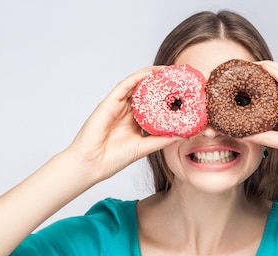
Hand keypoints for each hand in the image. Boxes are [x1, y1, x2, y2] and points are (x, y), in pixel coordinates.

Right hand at [66, 66, 182, 182]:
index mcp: (134, 120)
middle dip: (161, 82)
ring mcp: (118, 105)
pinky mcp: (109, 102)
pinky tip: (151, 73)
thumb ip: (162, 140)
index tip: (183, 92)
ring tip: (168, 70)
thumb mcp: (145, 147)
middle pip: (145, 91)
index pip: (152, 103)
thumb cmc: (114, 158)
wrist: (93, 163)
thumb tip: (183, 135)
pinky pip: (125, 85)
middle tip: (179, 76)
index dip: (166, 96)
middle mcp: (126, 110)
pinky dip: (138, 77)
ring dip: (151, 75)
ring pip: (136, 84)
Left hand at [244, 61, 277, 170]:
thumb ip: (266, 137)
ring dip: (270, 67)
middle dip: (265, 72)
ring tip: (253, 63)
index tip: (247, 83)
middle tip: (247, 69)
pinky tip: (265, 67)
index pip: (277, 92)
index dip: (263, 85)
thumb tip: (246, 136)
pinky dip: (276, 73)